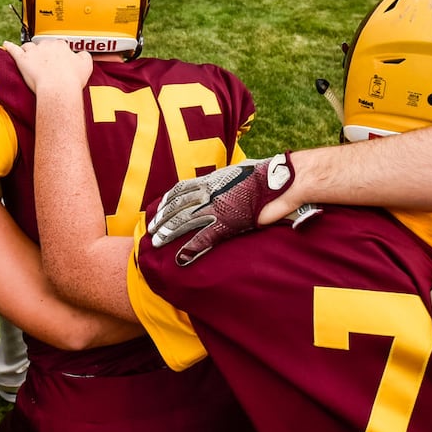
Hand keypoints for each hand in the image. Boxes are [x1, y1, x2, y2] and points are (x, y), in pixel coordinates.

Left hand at [2, 40, 92, 94]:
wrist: (59, 88)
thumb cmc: (71, 79)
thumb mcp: (86, 65)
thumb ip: (84, 57)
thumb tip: (81, 54)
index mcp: (61, 46)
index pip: (58, 45)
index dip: (58, 53)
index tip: (59, 59)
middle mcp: (46, 46)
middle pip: (43, 45)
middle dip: (44, 51)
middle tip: (46, 61)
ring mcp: (33, 52)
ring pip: (29, 46)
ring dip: (29, 49)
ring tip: (29, 54)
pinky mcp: (22, 60)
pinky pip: (14, 50)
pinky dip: (9, 46)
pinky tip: (6, 44)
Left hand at [149, 153, 316, 264]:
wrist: (282, 180)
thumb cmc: (267, 176)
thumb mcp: (241, 172)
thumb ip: (229, 181)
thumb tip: (224, 183)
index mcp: (213, 180)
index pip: (182, 189)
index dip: (167, 200)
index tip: (157, 208)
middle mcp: (210, 192)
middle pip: (177, 206)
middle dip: (162, 219)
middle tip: (149, 230)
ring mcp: (217, 207)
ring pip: (184, 221)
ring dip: (168, 233)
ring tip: (155, 244)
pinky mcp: (227, 223)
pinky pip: (204, 238)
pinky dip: (191, 249)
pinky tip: (180, 259)